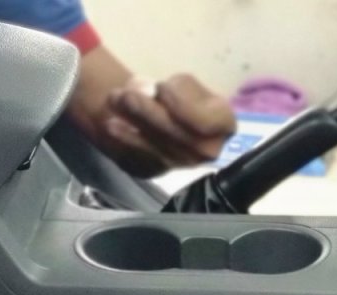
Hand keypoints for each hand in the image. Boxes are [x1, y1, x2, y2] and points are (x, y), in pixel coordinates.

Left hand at [98, 74, 236, 173]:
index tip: (161, 87)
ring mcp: (184, 164)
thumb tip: (150, 94)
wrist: (173, 117)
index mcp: (224, 125)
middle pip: (176, 134)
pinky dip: (126, 140)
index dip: (179, 105)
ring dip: (132, 123)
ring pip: (156, 146)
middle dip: (148, 113)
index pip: (202, 121)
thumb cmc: (185, 96)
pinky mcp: (161, 169)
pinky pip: (143, 156)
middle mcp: (208, 150)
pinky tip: (113, 126)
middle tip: (126, 95)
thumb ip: (177, 89)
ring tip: (114, 102)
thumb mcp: (188, 84)